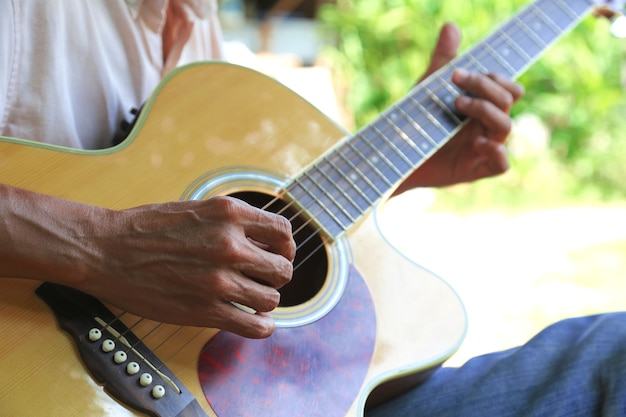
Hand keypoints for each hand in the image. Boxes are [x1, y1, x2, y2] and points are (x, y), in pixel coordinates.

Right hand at [79, 196, 295, 338]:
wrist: (106, 250)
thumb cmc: (147, 228)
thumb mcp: (197, 209)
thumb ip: (232, 224)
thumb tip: (265, 243)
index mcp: (229, 213)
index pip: (284, 232)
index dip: (286, 247)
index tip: (278, 255)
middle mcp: (229, 244)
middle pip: (283, 269)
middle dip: (277, 276)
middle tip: (262, 279)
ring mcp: (218, 279)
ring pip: (271, 299)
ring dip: (266, 301)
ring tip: (252, 298)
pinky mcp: (205, 310)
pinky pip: (254, 325)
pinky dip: (262, 326)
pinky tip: (256, 321)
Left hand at [395, 23, 524, 192]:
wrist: (396, 156)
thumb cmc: (418, 123)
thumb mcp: (429, 89)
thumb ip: (443, 60)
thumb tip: (451, 26)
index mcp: (483, 106)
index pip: (507, 88)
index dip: (494, 77)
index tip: (460, 73)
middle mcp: (487, 126)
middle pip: (508, 101)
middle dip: (486, 88)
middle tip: (456, 82)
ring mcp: (484, 149)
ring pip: (506, 127)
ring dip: (485, 111)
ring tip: (457, 105)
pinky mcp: (476, 170)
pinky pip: (502, 165)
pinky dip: (496, 152)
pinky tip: (479, 143)